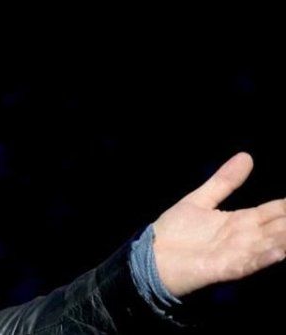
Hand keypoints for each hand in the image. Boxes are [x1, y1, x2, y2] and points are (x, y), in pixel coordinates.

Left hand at [152, 152, 285, 296]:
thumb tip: (247, 156)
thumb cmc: (176, 230)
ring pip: (271, 244)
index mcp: (241, 220)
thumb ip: (224, 181)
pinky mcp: (226, 268)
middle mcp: (246, 237)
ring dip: (285, 238)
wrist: (153, 257)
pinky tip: (279, 251)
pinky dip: (264, 257)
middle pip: (279, 227)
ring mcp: (238, 253)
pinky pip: (249, 263)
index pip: (275, 211)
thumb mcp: (201, 200)